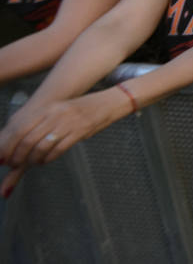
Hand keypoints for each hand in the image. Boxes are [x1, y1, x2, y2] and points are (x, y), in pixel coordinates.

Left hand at [0, 90, 125, 194]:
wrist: (108, 102)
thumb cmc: (81, 109)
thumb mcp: (57, 110)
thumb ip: (39, 122)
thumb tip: (16, 141)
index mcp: (47, 108)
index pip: (19, 127)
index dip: (7, 145)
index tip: (2, 157)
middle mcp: (55, 114)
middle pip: (27, 139)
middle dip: (17, 156)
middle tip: (13, 164)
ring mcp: (68, 123)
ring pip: (41, 146)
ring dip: (32, 160)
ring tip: (30, 163)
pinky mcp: (79, 132)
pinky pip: (58, 149)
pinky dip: (48, 158)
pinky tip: (45, 160)